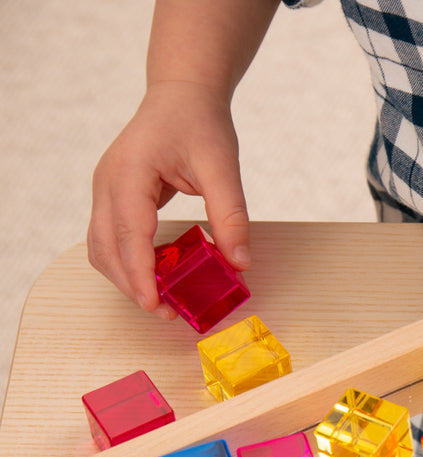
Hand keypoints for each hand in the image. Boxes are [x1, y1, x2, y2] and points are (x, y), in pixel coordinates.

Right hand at [88, 81, 250, 317]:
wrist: (182, 96)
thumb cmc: (200, 124)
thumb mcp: (222, 166)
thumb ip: (230, 214)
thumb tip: (240, 262)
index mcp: (129, 172)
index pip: (128, 232)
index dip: (139, 273)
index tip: (152, 304)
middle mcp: (107, 183)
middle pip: (106, 247)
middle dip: (132, 284)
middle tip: (166, 314)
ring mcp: (105, 191)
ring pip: (101, 248)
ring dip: (127, 278)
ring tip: (162, 301)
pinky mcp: (113, 199)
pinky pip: (110, 240)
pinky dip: (128, 264)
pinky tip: (158, 277)